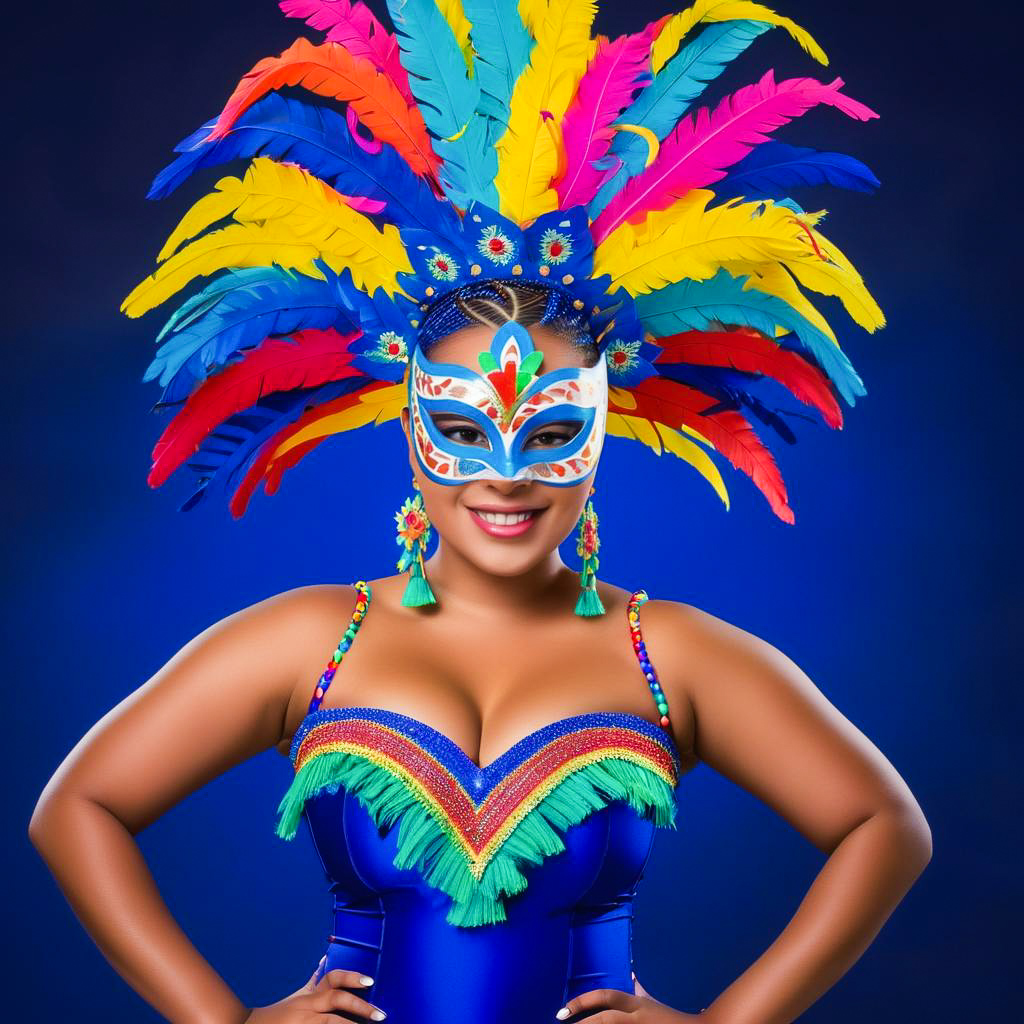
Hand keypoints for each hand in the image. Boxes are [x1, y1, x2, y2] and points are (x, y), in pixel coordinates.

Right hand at [244, 956, 386, 1021]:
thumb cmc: (275, 1016)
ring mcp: (303, 1021)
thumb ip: (311, 983)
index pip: (333, 979)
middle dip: (362, 1006)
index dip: (352, 977)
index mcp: (309, 995)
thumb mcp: (295, 997)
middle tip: (381, 1015)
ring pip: (333, 1022)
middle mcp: (307, 1006)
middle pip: (337, 998)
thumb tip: (323, 960)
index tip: (370, 980)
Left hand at [554, 974, 704, 1021]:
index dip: (581, 1001)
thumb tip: (631, 974)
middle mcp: (637, 1016)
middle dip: (583, 1021)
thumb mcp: (653, 1003)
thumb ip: (640, 990)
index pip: (605, 996)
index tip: (561, 1012)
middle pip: (606, 1017)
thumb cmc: (676, 1021)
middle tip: (562, 1021)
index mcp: (637, 1004)